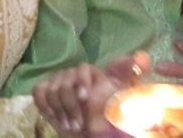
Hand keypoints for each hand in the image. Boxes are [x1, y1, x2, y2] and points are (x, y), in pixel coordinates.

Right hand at [32, 53, 150, 136]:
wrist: (86, 126)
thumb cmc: (105, 109)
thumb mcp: (122, 92)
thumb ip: (131, 74)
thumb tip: (143, 56)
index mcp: (91, 72)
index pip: (83, 69)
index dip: (82, 82)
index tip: (85, 98)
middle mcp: (72, 72)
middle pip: (65, 84)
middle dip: (71, 107)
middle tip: (78, 125)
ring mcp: (56, 80)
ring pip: (52, 91)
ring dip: (60, 111)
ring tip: (70, 125)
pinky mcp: (42, 89)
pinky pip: (39, 93)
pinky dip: (46, 106)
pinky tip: (55, 117)